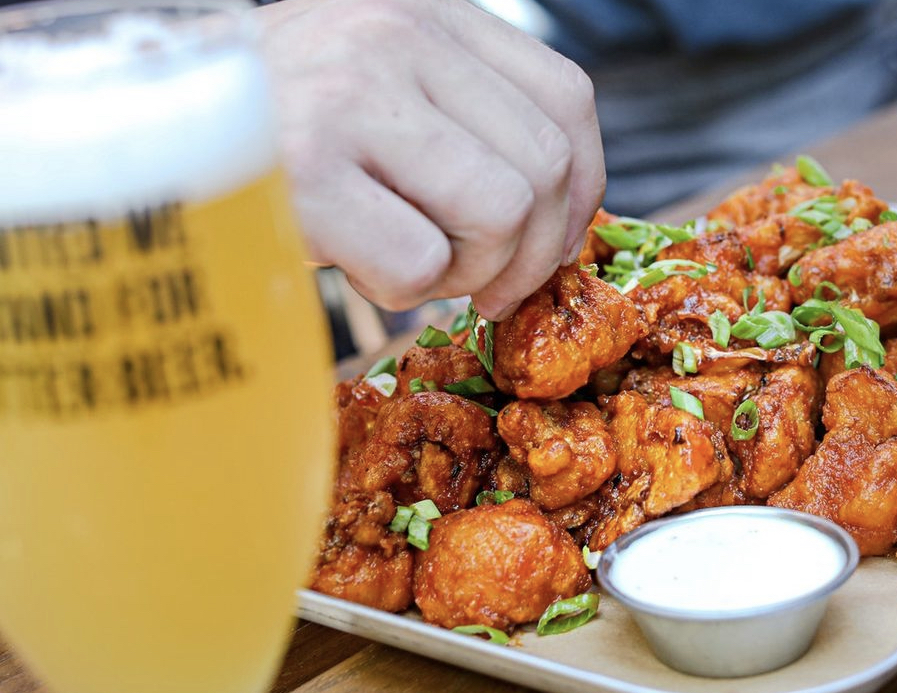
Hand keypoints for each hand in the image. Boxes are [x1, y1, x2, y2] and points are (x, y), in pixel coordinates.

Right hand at [258, 0, 605, 318]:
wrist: (148, 136)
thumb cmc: (279, 126)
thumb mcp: (383, 83)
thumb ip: (469, 118)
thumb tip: (563, 210)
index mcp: (429, 12)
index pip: (567, 100)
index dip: (580, 191)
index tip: (550, 240)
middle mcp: (397, 36)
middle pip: (545, 169)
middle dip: (528, 253)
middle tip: (485, 281)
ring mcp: (352, 98)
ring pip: (498, 216)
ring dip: (467, 271)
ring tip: (411, 263)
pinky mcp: (308, 171)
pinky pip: (421, 266)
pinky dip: (399, 293)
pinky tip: (356, 265)